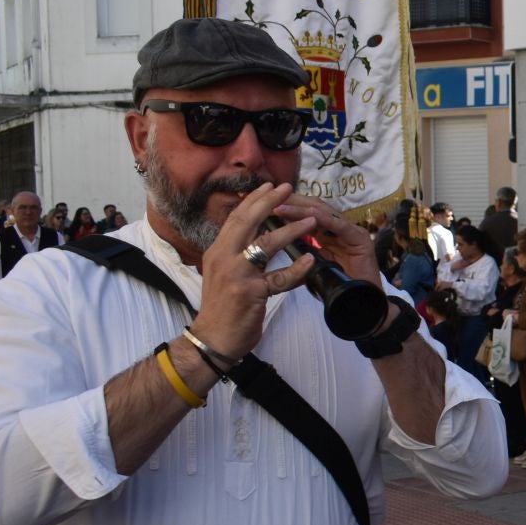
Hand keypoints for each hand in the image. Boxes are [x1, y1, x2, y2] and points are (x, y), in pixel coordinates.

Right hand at [189, 184, 316, 356]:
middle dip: (269, 202)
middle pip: (247, 222)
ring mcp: (237, 274)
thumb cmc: (222, 307)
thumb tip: (252, 236)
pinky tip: (312, 260)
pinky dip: (297, 269)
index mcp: (218, 251)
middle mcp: (223, 257)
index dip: (254, 200)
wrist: (213, 338)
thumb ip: (236, 254)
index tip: (270, 186)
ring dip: (291, 230)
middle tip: (287, 187)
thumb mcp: (223, 274)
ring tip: (312, 220)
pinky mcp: (251, 293)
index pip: (236, 218)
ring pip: (266, 245)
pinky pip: (279, 278)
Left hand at [273, 193, 379, 285]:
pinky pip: (338, 225)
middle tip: (268, 198)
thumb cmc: (335, 286)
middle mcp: (340, 226)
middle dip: (290, 201)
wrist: (359, 301)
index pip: (305, 211)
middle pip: (314, 206)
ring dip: (300, 208)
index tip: (263, 204)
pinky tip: (306, 216)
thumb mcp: (312, 263)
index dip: (287, 205)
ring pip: (323, 212)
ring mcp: (351, 230)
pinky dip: (322, 219)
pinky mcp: (360, 238)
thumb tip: (276, 236)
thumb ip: (302, 248)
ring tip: (279, 207)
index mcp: (327, 231)